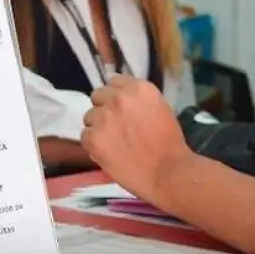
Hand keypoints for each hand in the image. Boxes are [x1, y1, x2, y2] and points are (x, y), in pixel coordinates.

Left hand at [81, 76, 195, 201]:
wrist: (167, 172)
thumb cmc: (169, 143)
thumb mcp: (159, 108)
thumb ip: (138, 100)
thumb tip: (121, 99)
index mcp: (139, 88)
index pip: (114, 81)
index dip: (116, 96)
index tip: (120, 108)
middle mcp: (119, 98)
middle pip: (98, 95)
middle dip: (104, 108)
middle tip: (115, 125)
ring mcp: (104, 117)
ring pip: (89, 117)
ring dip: (98, 127)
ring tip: (113, 142)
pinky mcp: (94, 138)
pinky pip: (85, 136)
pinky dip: (94, 145)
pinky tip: (109, 152)